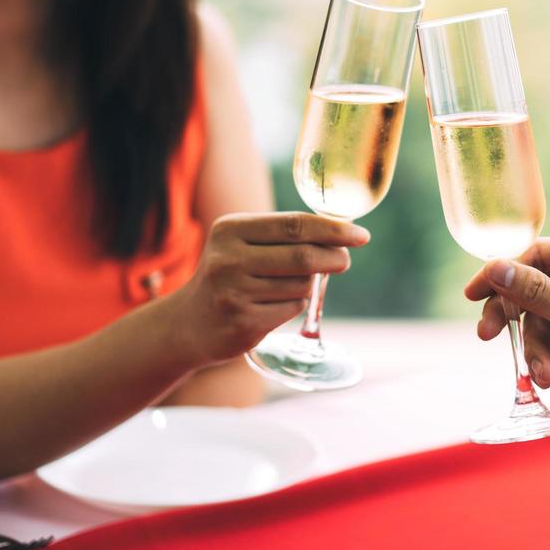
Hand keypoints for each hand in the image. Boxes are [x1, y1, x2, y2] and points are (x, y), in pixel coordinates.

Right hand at [168, 212, 367, 363]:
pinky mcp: (243, 323)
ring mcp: (234, 292)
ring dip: (307, 286)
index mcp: (231, 229)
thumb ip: (284, 236)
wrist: (189, 324)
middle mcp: (229, 259)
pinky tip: (273, 306)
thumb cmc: (230, 276)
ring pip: (300, 286)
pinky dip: (294, 306)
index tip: (360, 235)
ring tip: (287, 286)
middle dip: (334, 258)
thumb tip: (342, 232)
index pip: (295, 225)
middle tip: (344, 260)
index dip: (333, 230)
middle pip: (303, 256)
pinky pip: (291, 310)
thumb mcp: (243, 245)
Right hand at [464, 236, 549, 421]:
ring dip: (538, 348)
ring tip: (546, 377)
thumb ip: (536, 293)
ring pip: (548, 319)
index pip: (539, 253)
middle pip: (539, 288)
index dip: (503, 274)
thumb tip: (494, 266)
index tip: (471, 297)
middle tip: (490, 339)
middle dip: (521, 320)